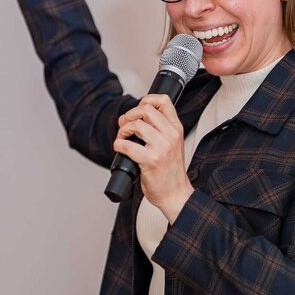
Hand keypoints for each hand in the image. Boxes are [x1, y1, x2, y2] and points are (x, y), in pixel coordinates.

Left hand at [113, 94, 194, 222]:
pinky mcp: (150, 160)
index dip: (146, 100)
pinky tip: (120, 149)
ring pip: (135, 124)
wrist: (175, 194)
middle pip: (145, 109)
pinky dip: (118, 145)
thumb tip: (133, 117)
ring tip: (123, 139)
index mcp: (176, 129)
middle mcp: (170, 135)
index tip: (138, 111)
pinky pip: (126, 145)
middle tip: (125, 126)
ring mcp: (161, 147)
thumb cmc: (170, 172)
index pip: (163, 101)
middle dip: (130, 115)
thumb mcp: (172, 145)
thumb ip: (160, 129)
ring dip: (122, 130)